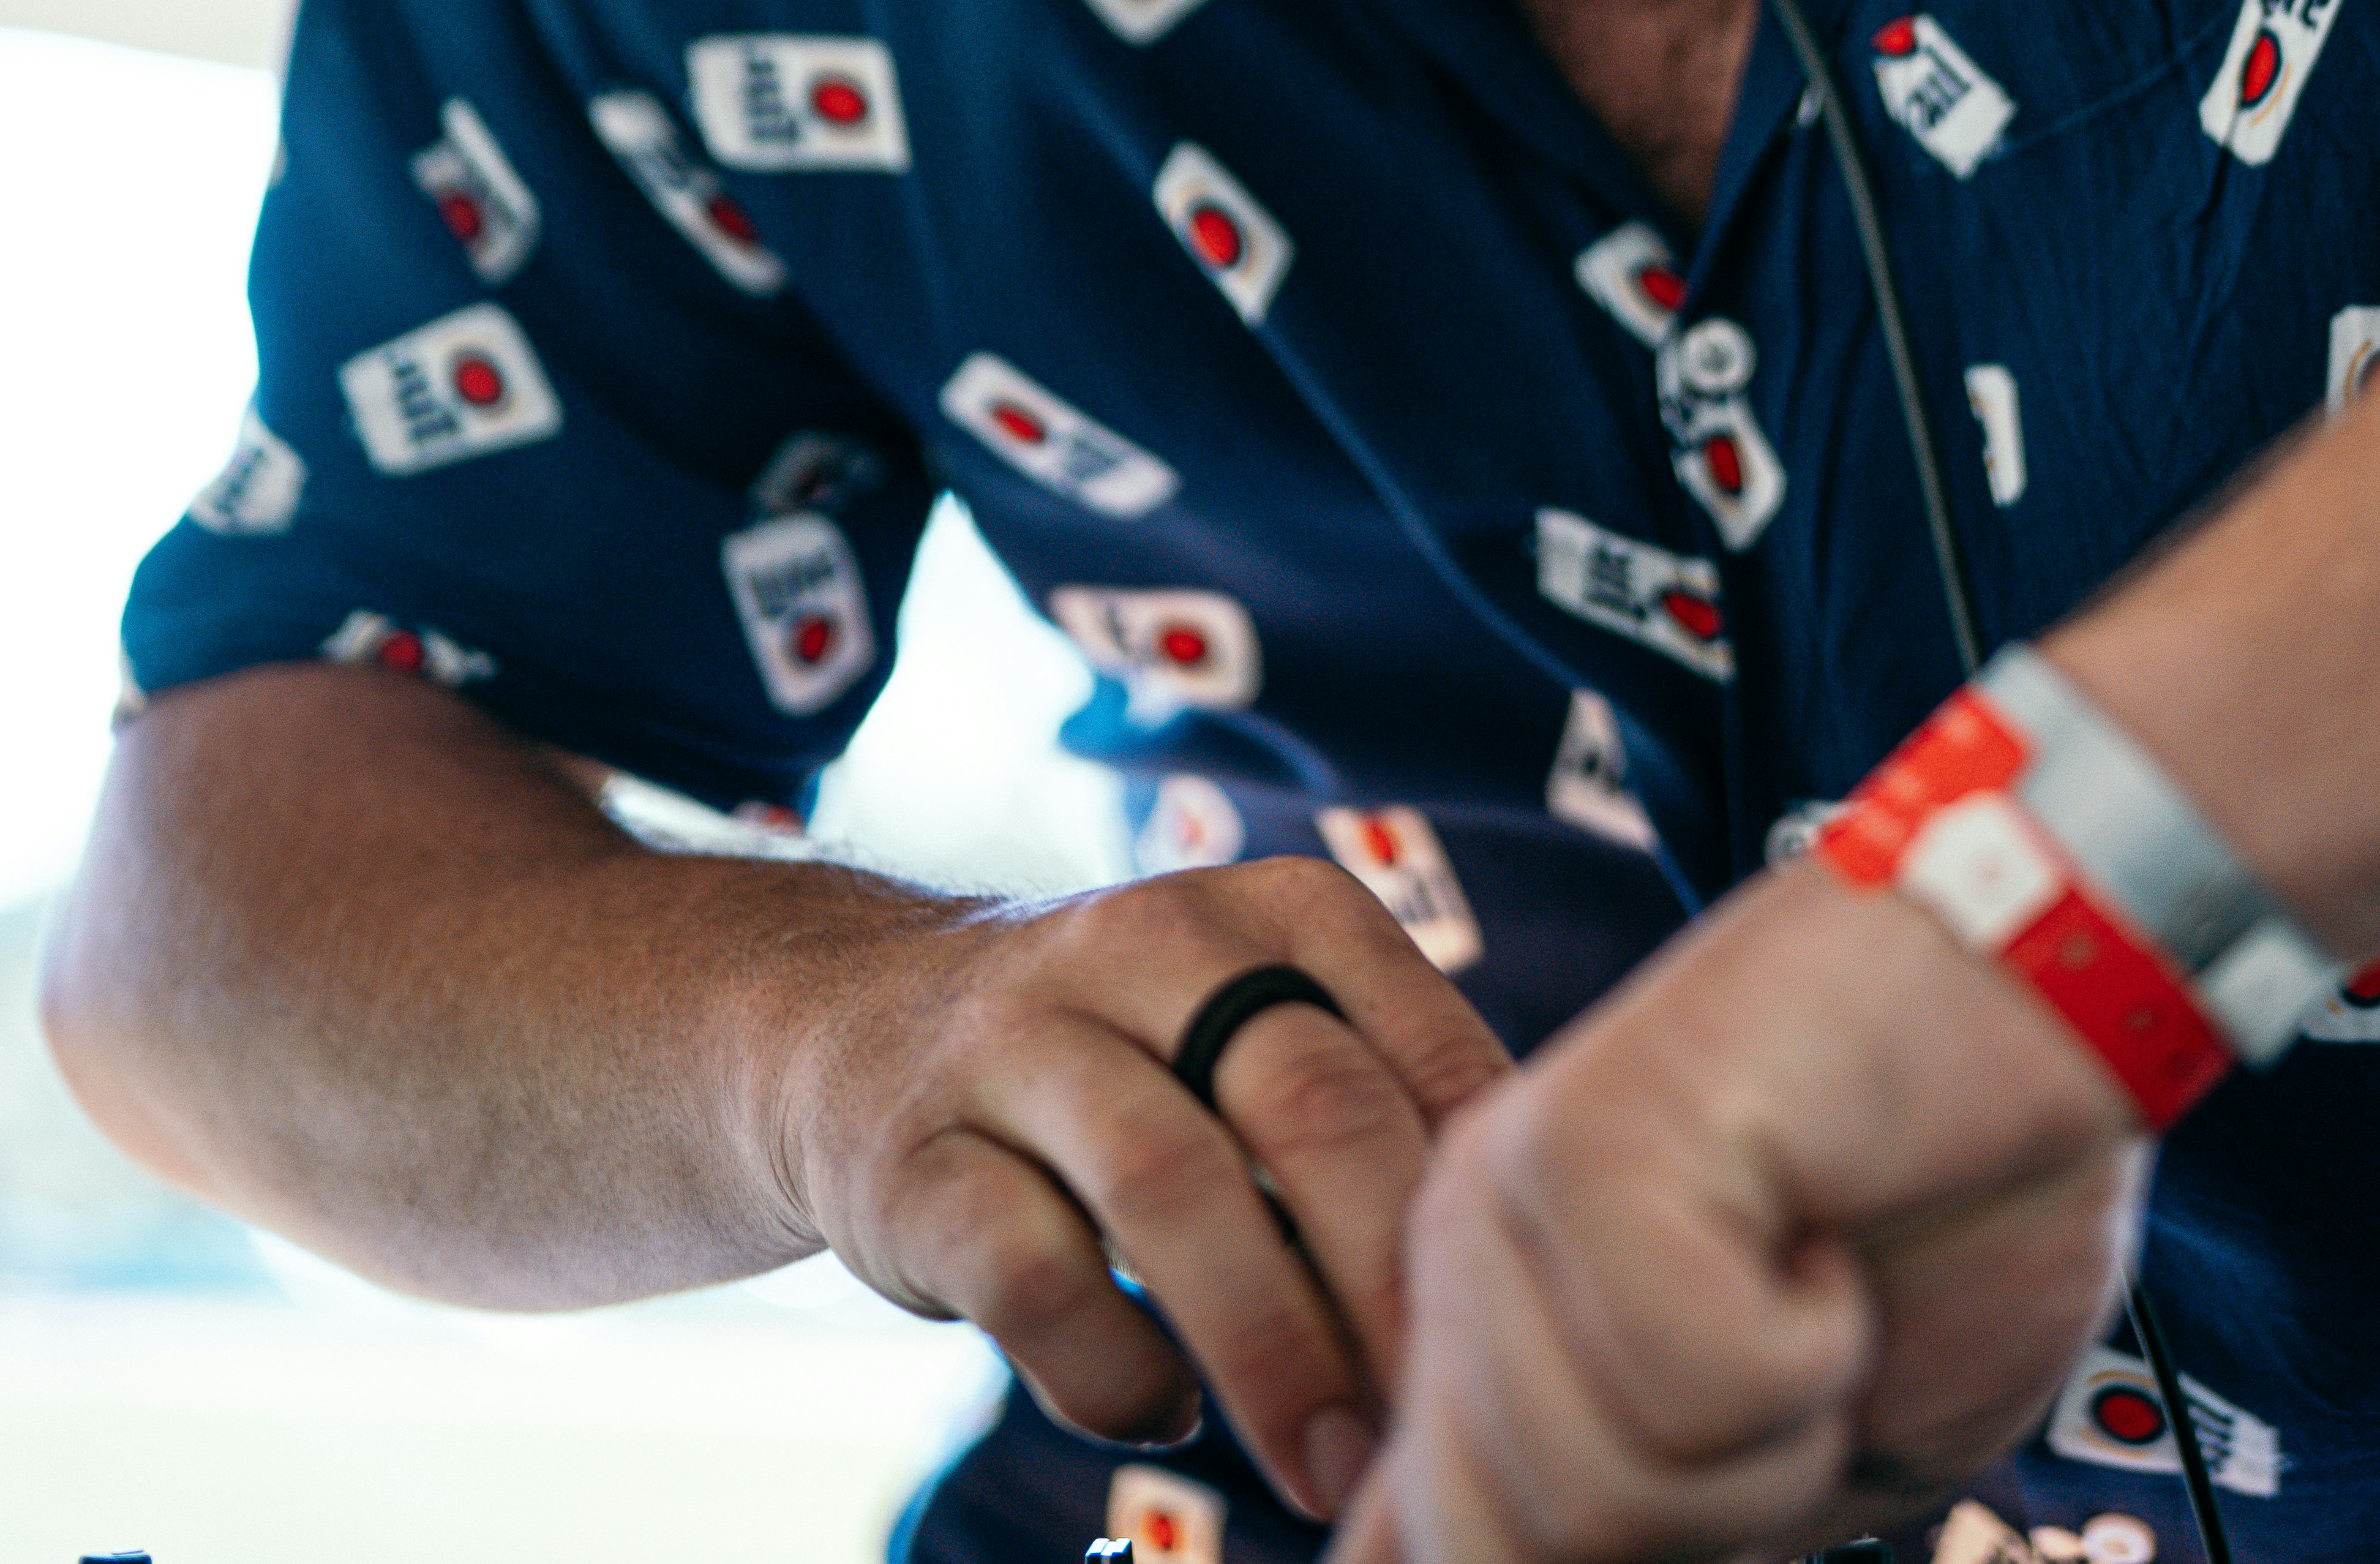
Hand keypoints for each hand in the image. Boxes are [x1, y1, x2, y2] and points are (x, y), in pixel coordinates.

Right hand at [767, 859, 1509, 1522]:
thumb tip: (1524, 1271)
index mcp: (1275, 911)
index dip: (1478, 1203)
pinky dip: (1115, 1370)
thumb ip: (1378, 1115)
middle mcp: (1151, 941)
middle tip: (1438, 1428)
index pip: (1420, 1046)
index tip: (1525, 1327)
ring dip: (1270, 1349)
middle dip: (1387, 1285)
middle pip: (1309, 1105)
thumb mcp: (1259, 1031)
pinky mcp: (916, 1156)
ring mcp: (1021, 1041)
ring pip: (1171, 1185)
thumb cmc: (1131, 1059)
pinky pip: (1032, 1273)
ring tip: (1330, 1468)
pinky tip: (1163, 1410)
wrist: (854, 1023)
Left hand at [1337, 859, 2145, 1563]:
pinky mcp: (1581, 1148)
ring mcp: (1504, 1201)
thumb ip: (1630, 1521)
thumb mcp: (1786, 1449)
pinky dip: (1808, 1349)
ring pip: (1597, 1502)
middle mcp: (1460, 1269)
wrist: (2041, 985)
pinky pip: (1689, 1390)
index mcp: (1491, 1346)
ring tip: (1815, 1278)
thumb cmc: (1946, 1200)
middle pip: (1501, 1558)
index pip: (1416, 1542)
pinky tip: (1821, 1222)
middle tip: (1793, 1374)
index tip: (1693, 1483)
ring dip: (1775, 1439)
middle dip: (1698, 1523)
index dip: (1543, 1560)